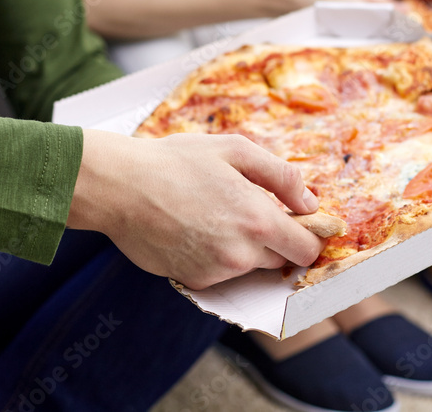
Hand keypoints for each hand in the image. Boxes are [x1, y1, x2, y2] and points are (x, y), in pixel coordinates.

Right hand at [69, 130, 323, 289]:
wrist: (121, 187)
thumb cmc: (177, 161)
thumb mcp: (236, 150)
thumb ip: (282, 176)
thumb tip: (310, 203)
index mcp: (258, 220)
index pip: (307, 250)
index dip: (308, 235)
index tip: (298, 221)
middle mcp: (241, 254)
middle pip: (281, 260)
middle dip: (275, 239)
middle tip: (249, 210)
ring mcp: (216, 272)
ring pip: (250, 267)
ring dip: (245, 247)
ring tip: (215, 214)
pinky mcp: (194, 281)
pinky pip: (221, 273)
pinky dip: (217, 256)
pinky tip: (194, 229)